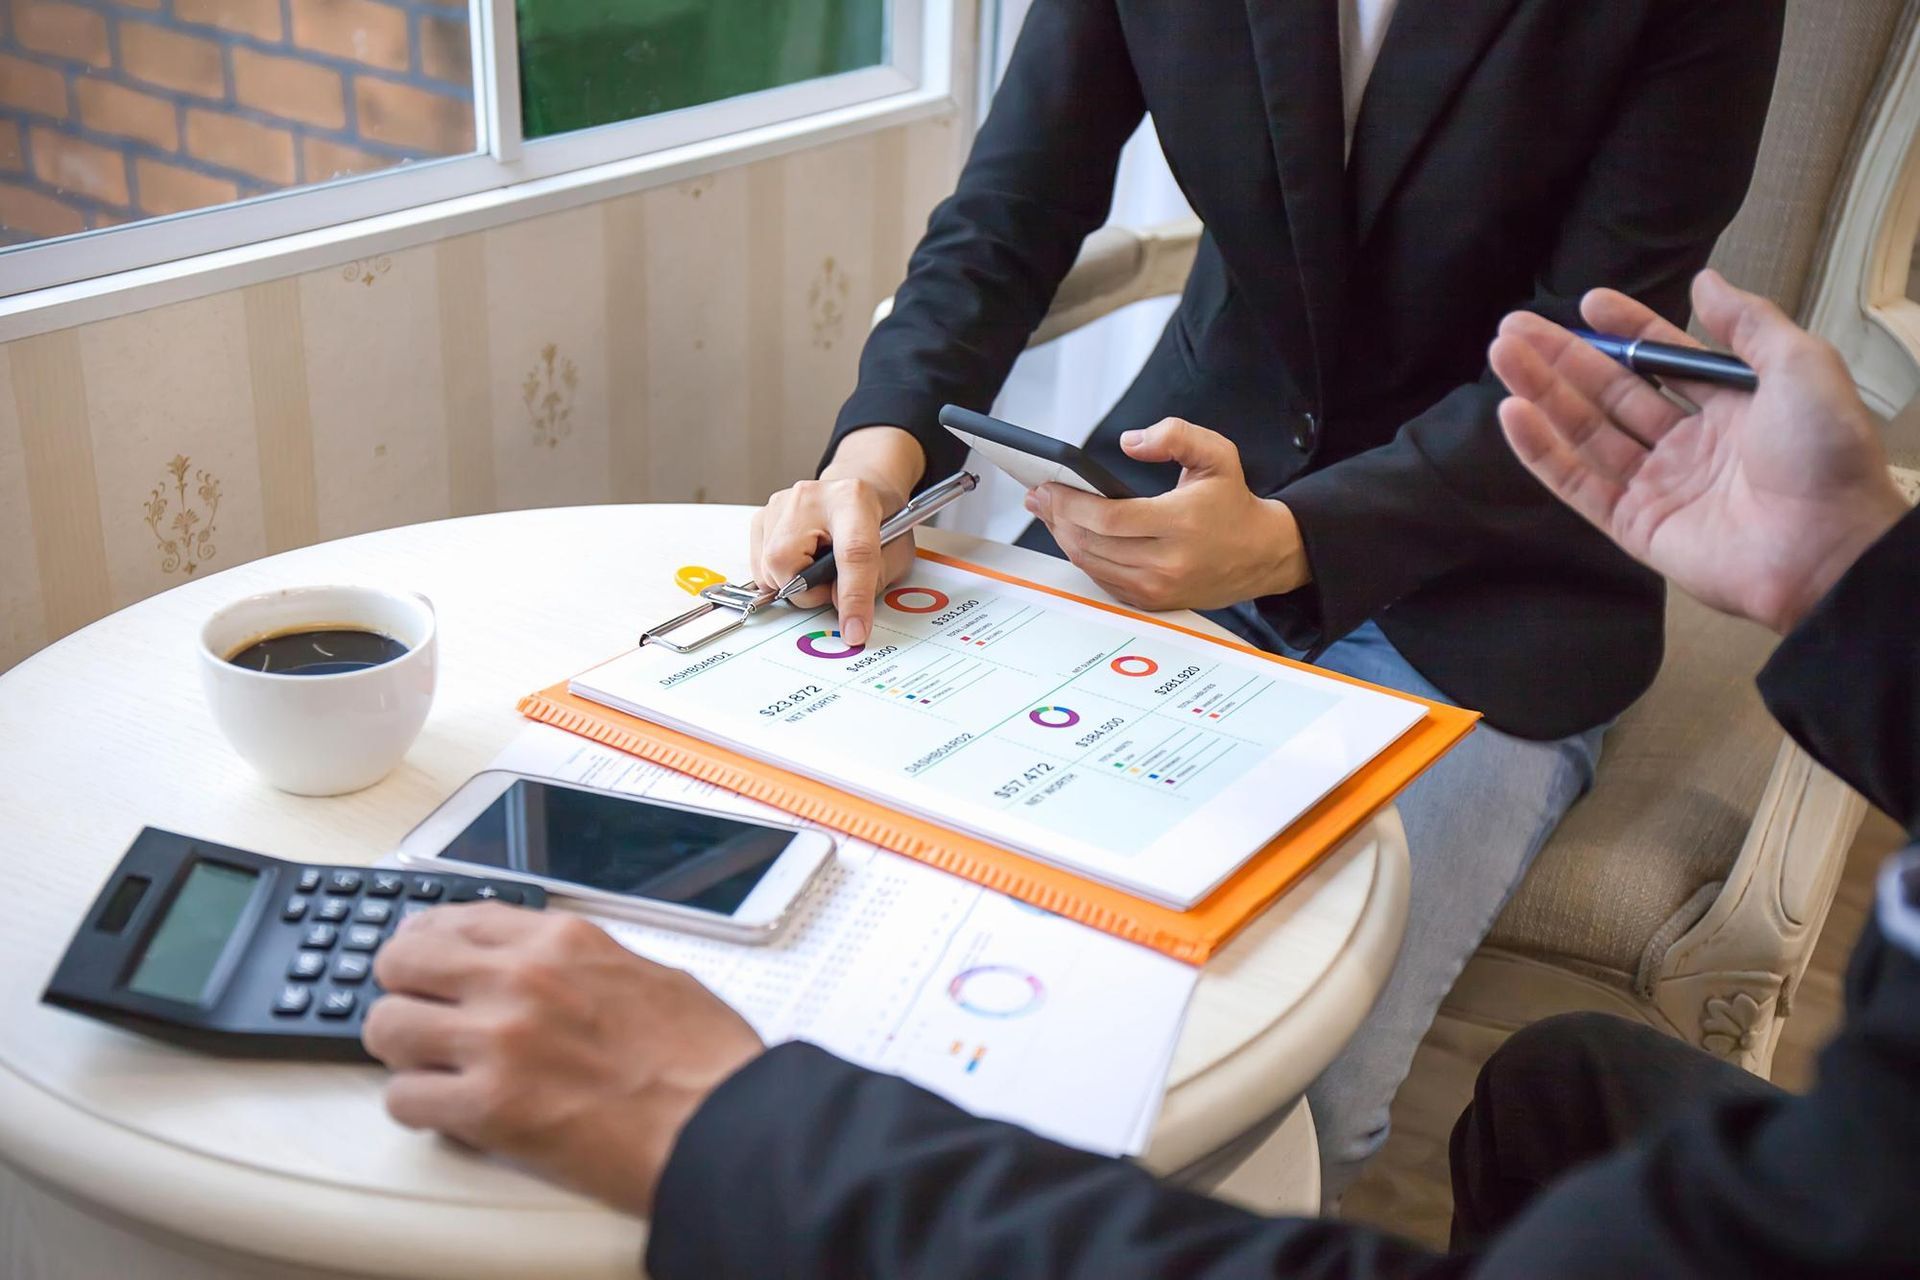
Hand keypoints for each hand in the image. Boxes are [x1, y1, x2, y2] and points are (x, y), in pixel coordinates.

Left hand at [364, 904, 761, 1215]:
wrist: (724, 1125)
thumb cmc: (705, 1061)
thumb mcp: (646, 974)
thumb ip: (582, 966)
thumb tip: (549, 974)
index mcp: (563, 941)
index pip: (458, 917)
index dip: (432, 942)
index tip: (427, 959)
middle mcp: (521, 978)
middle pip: (403, 958)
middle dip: (402, 986)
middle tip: (417, 1011)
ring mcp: (499, 1040)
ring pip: (386, 1026)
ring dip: (402, 1049)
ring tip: (429, 1067)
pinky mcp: (489, 1108)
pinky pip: (403, 1099)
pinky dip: (419, 1108)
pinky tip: (448, 1112)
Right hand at [751, 427, 924, 645]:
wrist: (855, 490)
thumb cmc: (876, 520)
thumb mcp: (895, 551)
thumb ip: (874, 581)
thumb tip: (839, 608)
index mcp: (853, 499)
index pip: (852, 553)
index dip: (853, 597)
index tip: (854, 630)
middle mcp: (810, 496)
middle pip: (787, 562)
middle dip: (809, 591)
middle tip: (830, 584)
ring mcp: (780, 504)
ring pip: (768, 568)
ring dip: (794, 584)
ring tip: (817, 569)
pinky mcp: (762, 516)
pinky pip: (758, 565)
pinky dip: (779, 577)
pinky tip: (801, 562)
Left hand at [1024, 418, 1308, 610]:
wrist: (1261, 554)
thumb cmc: (1232, 501)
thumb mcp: (1217, 454)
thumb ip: (1175, 435)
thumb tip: (1128, 442)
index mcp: (1182, 524)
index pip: (1110, 519)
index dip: (1071, 504)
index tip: (1047, 486)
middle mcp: (1168, 562)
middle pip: (1092, 543)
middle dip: (1058, 518)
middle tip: (1038, 495)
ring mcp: (1159, 588)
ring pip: (1092, 564)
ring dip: (1063, 536)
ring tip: (1048, 511)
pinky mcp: (1152, 601)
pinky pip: (1103, 580)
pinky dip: (1082, 556)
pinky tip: (1071, 533)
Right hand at [1489, 269, 1906, 632]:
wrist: (1828, 546)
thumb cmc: (1825, 454)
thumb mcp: (1801, 367)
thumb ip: (1750, 324)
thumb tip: (1705, 281)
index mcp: (1733, 407)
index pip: (1665, 360)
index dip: (1626, 330)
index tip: (1588, 303)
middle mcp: (1690, 445)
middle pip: (1612, 393)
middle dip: (1563, 358)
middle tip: (1514, 328)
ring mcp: (1659, 486)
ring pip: (1586, 432)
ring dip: (1542, 393)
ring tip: (1503, 355)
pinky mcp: (1634, 526)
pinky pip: (1578, 483)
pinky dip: (1541, 450)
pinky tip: (1514, 413)